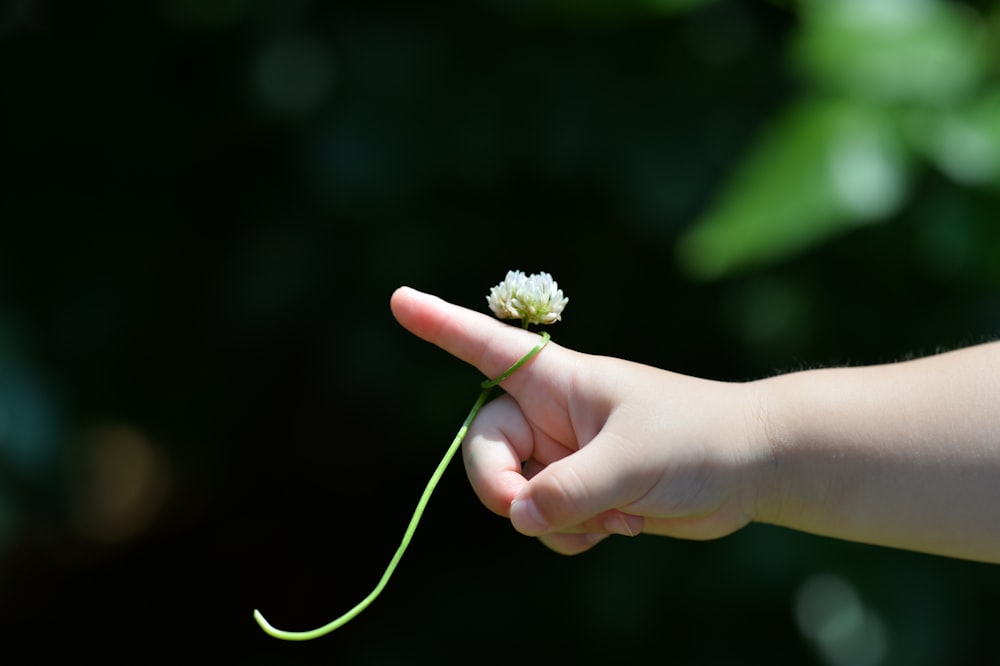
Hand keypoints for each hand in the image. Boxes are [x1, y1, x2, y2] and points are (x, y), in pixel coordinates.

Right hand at [390, 287, 768, 554]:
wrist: (750, 468)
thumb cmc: (698, 440)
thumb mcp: (632, 462)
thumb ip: (569, 490)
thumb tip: (517, 516)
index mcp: (558, 381)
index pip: (489, 346)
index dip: (440, 324)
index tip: (398, 299)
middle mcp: (550, 416)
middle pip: (484, 450)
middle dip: (501, 489)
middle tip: (528, 511)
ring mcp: (563, 456)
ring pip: (514, 497)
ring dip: (551, 521)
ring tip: (613, 517)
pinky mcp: (581, 492)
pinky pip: (543, 522)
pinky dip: (570, 535)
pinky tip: (620, 526)